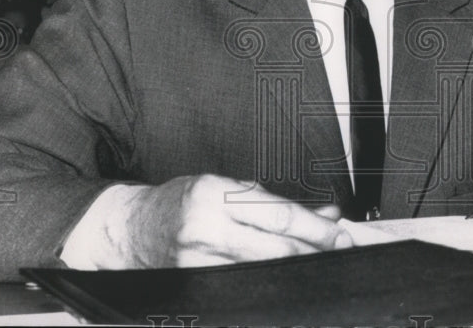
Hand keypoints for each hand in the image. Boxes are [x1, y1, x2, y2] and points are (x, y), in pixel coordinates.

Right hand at [123, 174, 352, 266]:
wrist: (132, 229)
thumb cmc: (181, 202)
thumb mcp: (226, 186)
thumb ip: (274, 202)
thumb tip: (324, 214)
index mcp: (215, 193)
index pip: (279, 215)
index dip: (316, 228)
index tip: (340, 233)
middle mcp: (206, 227)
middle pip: (278, 249)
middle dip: (315, 251)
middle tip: (340, 250)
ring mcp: (199, 261)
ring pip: (265, 272)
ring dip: (297, 270)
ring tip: (316, 264)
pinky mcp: (196, 287)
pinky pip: (244, 287)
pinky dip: (269, 285)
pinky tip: (284, 281)